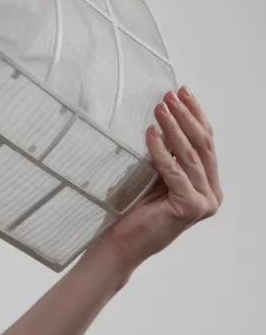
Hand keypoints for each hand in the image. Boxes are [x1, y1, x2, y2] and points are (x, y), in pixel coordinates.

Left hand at [96, 86, 222, 270]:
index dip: (196, 115)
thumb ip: (169, 153)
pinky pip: (174, 172)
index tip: (183, 92)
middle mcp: (212, 193)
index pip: (206, 142)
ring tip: (160, 108)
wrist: (122, 241)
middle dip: (187, 117)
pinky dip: (161, 150)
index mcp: (208, 184)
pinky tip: (149, 133)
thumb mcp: (157, 174)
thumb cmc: (135, 208)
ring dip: (174, 128)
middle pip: (203, 146)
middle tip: (170, 96)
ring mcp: (205, 202)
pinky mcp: (190, 208)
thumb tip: (165, 116)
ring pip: (191, 156)